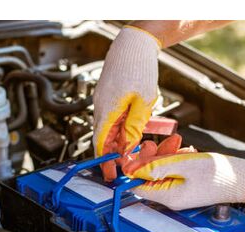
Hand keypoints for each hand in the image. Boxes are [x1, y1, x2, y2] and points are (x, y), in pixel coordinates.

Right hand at [93, 26, 160, 180]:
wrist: (134, 44)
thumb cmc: (140, 68)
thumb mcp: (144, 102)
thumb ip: (135, 126)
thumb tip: (128, 146)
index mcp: (108, 110)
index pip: (102, 142)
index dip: (105, 160)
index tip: (110, 174)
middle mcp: (100, 106)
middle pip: (103, 137)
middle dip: (111, 154)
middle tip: (120, 168)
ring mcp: (102, 100)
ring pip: (107, 128)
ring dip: (116, 141)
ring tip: (128, 152)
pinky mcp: (107, 96)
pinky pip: (109, 117)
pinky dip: (117, 129)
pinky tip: (129, 132)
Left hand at [122, 135, 244, 209]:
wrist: (244, 178)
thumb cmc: (219, 174)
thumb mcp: (183, 164)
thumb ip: (155, 166)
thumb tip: (132, 168)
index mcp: (167, 196)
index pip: (138, 185)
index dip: (133, 168)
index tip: (132, 153)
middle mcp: (171, 197)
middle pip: (150, 176)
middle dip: (152, 157)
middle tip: (155, 143)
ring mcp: (180, 191)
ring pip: (163, 170)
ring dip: (167, 155)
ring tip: (177, 144)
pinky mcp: (188, 185)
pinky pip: (175, 171)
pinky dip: (178, 159)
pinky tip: (187, 151)